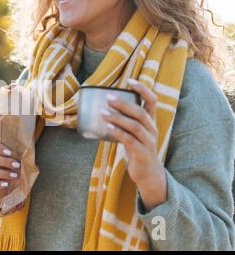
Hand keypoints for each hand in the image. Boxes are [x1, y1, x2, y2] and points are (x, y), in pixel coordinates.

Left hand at [100, 79, 166, 210]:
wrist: (148, 174)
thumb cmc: (137, 150)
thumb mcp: (133, 133)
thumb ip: (125, 122)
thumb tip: (104, 108)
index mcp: (151, 122)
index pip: (152, 101)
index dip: (143, 89)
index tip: (130, 80)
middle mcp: (152, 129)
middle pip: (140, 112)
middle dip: (124, 104)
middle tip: (108, 98)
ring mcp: (149, 141)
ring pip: (135, 126)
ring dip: (118, 118)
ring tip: (103, 112)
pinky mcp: (143, 153)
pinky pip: (130, 140)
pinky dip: (118, 132)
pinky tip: (108, 127)